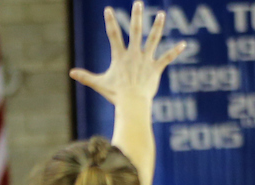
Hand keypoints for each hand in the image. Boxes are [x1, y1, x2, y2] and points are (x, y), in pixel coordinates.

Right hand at [70, 3, 185, 104]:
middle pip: (135, 31)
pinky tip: (183, 44)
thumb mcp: (99, 84)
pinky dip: (175, 52)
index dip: (110, 22)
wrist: (132, 104)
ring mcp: (146, 60)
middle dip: (137, 16)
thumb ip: (86, 77)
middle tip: (138, 3)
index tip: (108, 10)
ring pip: (153, 40)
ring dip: (158, 26)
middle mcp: (134, 55)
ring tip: (161, 14)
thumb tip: (71, 73)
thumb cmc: (115, 95)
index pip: (113, 35)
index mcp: (120, 57)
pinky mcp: (155, 69)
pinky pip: (166, 58)